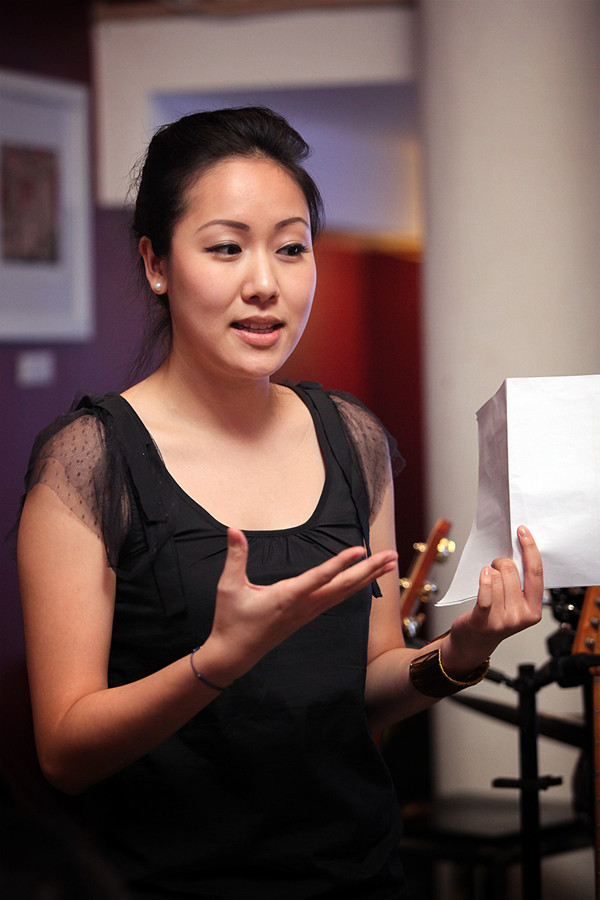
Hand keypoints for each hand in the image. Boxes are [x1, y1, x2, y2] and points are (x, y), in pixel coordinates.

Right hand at [208, 528, 397, 677]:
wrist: (235, 655)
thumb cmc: (232, 621)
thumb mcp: (229, 587)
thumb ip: (235, 557)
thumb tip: (233, 530)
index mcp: (286, 597)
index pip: (319, 577)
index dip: (340, 563)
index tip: (360, 550)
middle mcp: (303, 606)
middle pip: (343, 586)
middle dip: (369, 570)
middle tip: (391, 555)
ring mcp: (308, 613)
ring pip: (344, 593)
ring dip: (367, 578)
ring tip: (388, 564)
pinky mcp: (307, 615)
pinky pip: (337, 599)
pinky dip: (355, 587)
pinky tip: (365, 580)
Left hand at [442, 526, 542, 674]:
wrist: (474, 642)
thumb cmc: (493, 616)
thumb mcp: (514, 603)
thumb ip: (519, 583)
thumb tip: (518, 550)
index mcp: (534, 609)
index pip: (536, 573)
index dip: (530, 549)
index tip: (522, 532)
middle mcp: (521, 616)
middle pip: (512, 571)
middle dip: (500, 562)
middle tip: (494, 567)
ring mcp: (503, 620)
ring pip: (496, 577)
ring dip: (488, 573)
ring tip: (486, 581)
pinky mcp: (484, 620)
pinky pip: (486, 594)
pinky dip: (484, 580)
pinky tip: (484, 572)